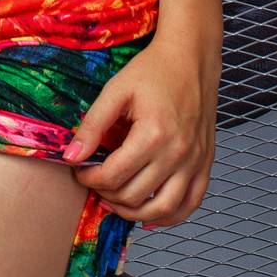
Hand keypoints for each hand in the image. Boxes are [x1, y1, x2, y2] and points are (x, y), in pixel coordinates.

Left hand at [62, 30, 221, 227]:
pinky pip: (190, 204)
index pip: (113, 176)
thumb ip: (93, 125)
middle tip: (94, 183)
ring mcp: (195, 162)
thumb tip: (70, 157)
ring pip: (163, 209)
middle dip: (106, 195)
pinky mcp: (206, 164)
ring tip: (115, 203)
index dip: (90, 179)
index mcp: (153, 134)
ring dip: (134, 214)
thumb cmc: (153, 71)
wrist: (191, 59)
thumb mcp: (116, 91)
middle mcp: (178, 153)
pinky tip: (150, 213)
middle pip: (134, 195)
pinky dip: (170, 216)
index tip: (80, 171)